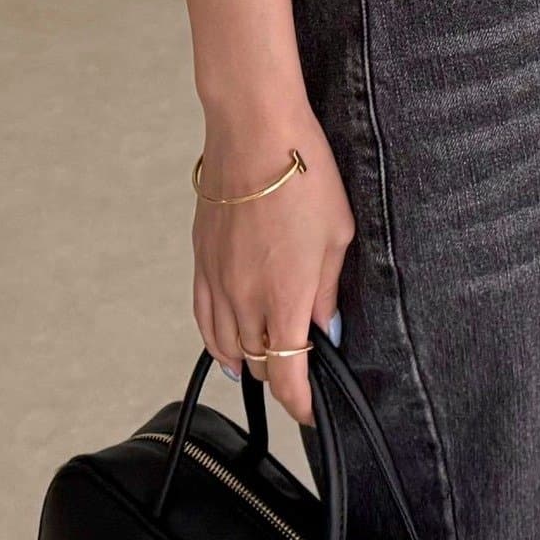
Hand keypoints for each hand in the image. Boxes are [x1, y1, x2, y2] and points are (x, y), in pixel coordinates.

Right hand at [192, 105, 353, 425]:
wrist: (254, 128)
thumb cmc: (304, 171)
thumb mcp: (339, 232)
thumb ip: (329, 288)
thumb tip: (326, 327)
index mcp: (284, 297)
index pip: (286, 375)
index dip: (300, 403)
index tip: (311, 410)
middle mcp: (244, 297)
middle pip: (257, 363)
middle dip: (280, 376)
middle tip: (301, 373)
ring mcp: (217, 279)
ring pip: (226, 346)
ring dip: (248, 360)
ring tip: (266, 365)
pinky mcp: (201, 259)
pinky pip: (203, 316)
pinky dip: (216, 338)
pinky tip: (226, 344)